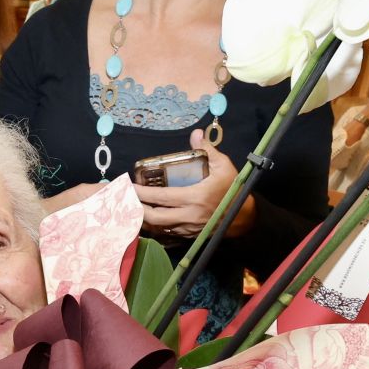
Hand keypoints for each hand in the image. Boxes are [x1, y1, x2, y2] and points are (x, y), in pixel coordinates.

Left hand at [132, 129, 253, 239]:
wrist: (243, 217)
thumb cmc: (232, 190)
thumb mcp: (223, 167)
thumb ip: (208, 150)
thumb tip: (196, 133)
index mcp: (194, 198)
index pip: (161, 197)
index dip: (142, 193)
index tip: (129, 187)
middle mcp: (188, 216)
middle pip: (154, 218)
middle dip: (137, 209)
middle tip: (125, 199)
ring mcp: (188, 228)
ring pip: (158, 229)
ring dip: (143, 220)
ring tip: (131, 209)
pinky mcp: (189, 236)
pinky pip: (166, 234)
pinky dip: (154, 228)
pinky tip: (146, 220)